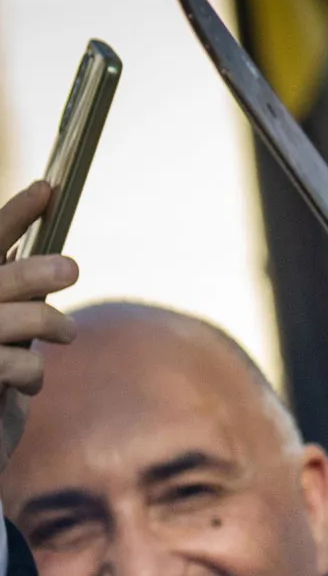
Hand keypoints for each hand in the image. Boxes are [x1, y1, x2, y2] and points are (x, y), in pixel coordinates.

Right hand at [0, 182, 78, 475]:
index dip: (15, 215)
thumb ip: (12, 299)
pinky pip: (22, 364)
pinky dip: (32, 375)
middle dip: (41, 271)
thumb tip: (51, 263)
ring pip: (25, 319)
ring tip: (64, 334)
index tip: (48, 188)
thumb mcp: (0, 335)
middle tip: (71, 269)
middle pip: (4, 277)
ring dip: (53, 326)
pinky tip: (23, 386)